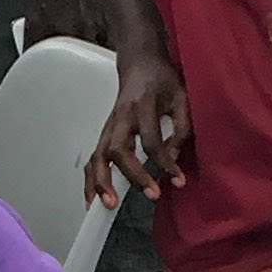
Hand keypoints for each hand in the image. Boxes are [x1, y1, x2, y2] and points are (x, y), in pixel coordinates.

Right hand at [86, 59, 188, 211]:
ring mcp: (109, 127)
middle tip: (151, 195)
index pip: (151, 140)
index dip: (165, 162)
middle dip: (132, 176)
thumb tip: (172, 159)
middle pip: (118, 150)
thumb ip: (181, 128)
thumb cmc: (162, 82)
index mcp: (142, 106)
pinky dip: (90, 181)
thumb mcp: (181, 98)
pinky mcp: (104, 135)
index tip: (178, 179)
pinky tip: (92, 201)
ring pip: (98, 157)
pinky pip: (93, 160)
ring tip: (107, 206)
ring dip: (101, 183)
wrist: (139, 65)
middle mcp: (121, 118)